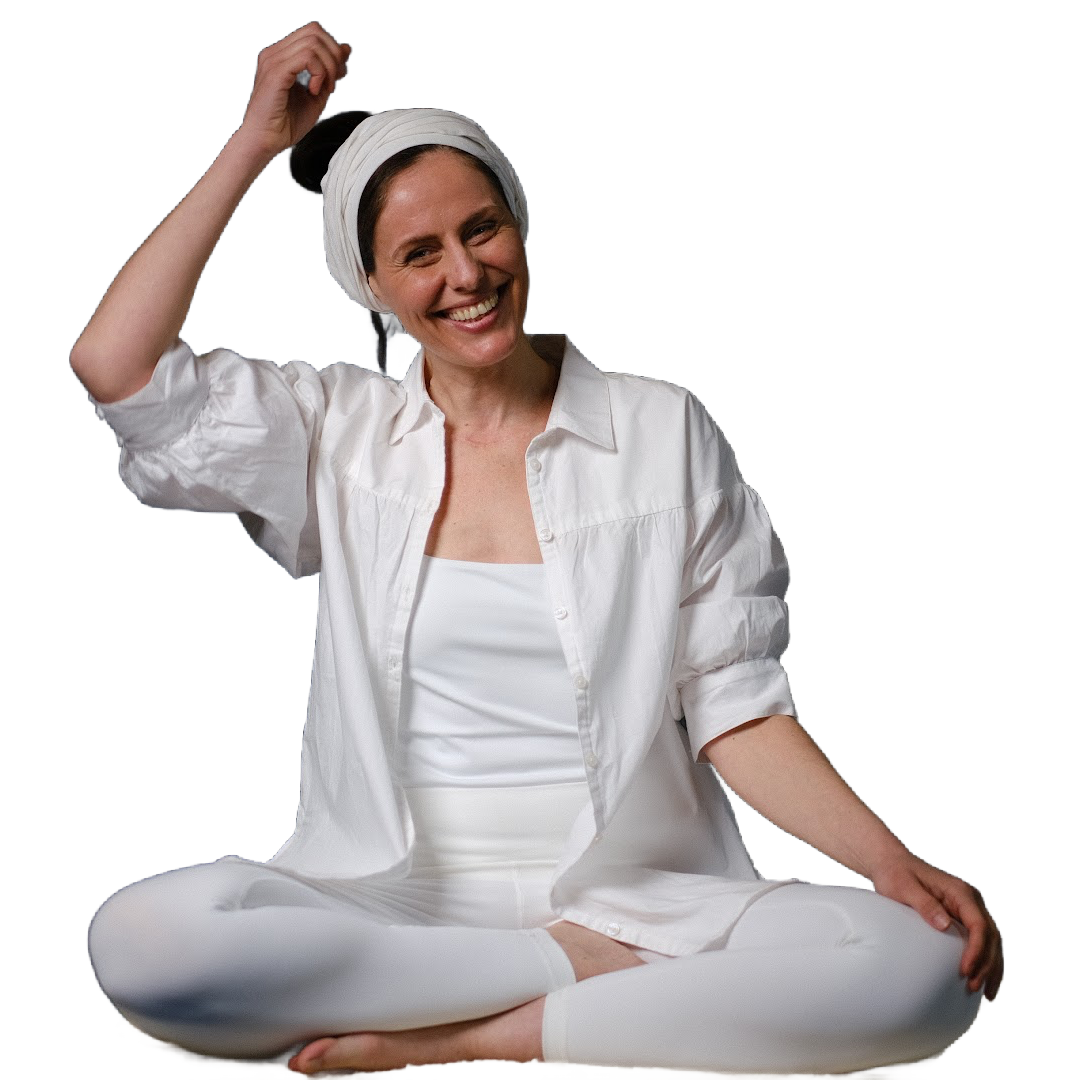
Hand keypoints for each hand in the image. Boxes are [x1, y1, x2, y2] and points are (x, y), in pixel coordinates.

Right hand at [238, 22, 351, 160]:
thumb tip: (346, 49)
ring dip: (328, 66)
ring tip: (325, 89)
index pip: (313, 33)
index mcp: (282, 56)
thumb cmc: (286, 124)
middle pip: (314, 31)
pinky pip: (307, 57)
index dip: (332, 51)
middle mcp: (275, 53)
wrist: (265, 142)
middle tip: (336, 82)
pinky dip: (319, 73)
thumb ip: (329, 72)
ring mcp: (273, 60)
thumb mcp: (316, 95)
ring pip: (313, 42)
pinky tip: (315, 91)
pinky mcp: (276, 72)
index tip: (340, 76)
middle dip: (334, 56)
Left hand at [871, 852, 1002, 1000]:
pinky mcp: (963, 917)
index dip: (977, 950)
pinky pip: (981, 941)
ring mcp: (969, 909)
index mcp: (960, 892)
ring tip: (985, 993)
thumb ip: (924, 903)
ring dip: (991, 967)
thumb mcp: (903, 887)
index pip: (979, 924)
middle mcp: (971, 900)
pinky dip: (985, 961)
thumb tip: (946, 925)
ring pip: (992, 941)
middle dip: (987, 964)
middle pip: (992, 936)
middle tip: (975, 988)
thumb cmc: (895, 874)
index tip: (965, 970)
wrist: (892, 864)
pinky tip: (982, 979)